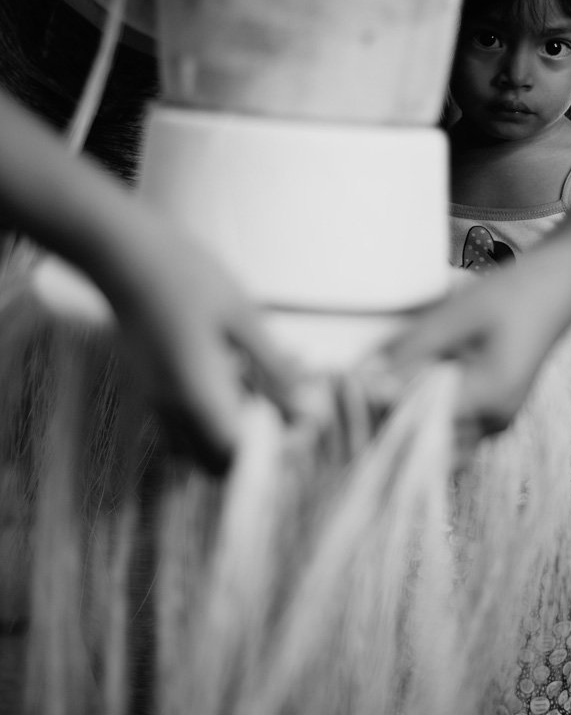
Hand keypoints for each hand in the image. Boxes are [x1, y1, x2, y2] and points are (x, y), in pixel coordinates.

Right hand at [109, 221, 300, 473]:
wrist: (122, 252)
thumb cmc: (185, 276)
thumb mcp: (242, 317)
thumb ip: (274, 367)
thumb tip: (304, 408)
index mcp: (197, 396)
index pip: (236, 457)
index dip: (271, 451)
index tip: (298, 422)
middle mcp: (171, 408)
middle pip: (214, 462)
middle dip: (252, 448)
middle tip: (283, 409)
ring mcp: (156, 397)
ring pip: (196, 444)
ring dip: (233, 429)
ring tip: (263, 385)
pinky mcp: (150, 383)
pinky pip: (183, 420)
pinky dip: (213, 410)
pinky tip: (235, 369)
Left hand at [371, 264, 564, 442]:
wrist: (556, 289)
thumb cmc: (510, 295)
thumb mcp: (456, 315)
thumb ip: (412, 349)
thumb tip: (366, 381)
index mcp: (491, 398)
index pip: (424, 428)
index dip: (384, 417)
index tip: (353, 400)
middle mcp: (495, 422)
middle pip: (431, 450)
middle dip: (392, 433)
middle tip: (356, 407)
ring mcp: (495, 424)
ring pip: (441, 449)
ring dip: (407, 432)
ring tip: (373, 405)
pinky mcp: (491, 416)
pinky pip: (451, 434)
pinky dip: (425, 425)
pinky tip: (402, 399)